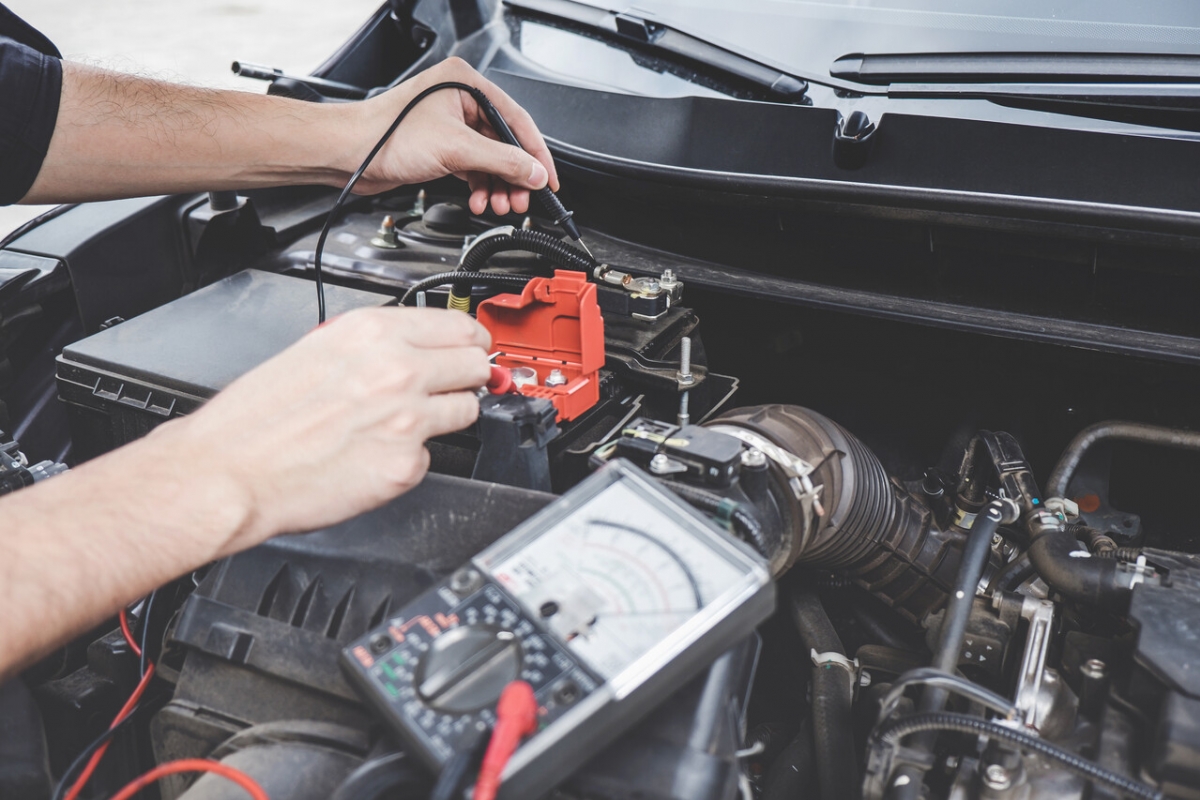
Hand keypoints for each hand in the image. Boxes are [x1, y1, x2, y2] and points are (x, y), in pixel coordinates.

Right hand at [163, 307, 491, 552]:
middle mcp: (397, 371)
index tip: (471, 347)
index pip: (459, 326)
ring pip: (467, 410)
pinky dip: (410, 457)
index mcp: (372, 334)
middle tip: (452, 384)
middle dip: (467, 375)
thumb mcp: (315, 349)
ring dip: (446, 415)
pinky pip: (432, 456)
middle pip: (476, 365)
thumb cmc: (255, 419)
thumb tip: (411, 345)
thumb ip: (371, 345)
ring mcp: (407, 419)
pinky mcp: (405, 465)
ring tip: (404, 423)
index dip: (469, 340)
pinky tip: (375, 454)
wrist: (227, 473)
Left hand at [347, 58, 559, 215]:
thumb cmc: (387, 135)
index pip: (517, 120)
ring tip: (498, 205)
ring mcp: (451, 124)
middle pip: (505, 143)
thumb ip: (502, 161)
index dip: (536, 153)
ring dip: (496, 185)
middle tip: (520, 200)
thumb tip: (533, 172)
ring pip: (489, 159)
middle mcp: (461, 100)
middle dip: (513, 176)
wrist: (350, 154)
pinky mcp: (441, 146)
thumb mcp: (456, 149)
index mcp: (467, 84)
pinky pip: (473, 167)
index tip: (548, 179)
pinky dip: (479, 185)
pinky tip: (479, 200)